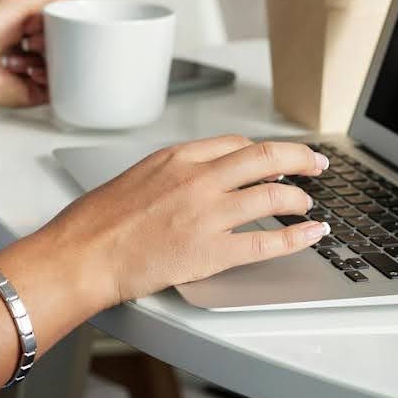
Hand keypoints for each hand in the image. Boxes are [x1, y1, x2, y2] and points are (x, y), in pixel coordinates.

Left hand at [0, 0, 69, 107]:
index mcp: (28, 28)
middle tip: (36, 38)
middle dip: (55, 41)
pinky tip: (32, 71)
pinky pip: (58, 90)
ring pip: (63, 67)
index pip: (61, 26)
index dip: (62, 24)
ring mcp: (34, 71)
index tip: (57, 22)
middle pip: (64, 47)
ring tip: (27, 52)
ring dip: (49, 59)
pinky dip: (49, 79)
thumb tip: (76, 2)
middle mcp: (31, 50)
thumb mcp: (18, 2)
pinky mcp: (34, 92)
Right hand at [47, 135, 331, 307]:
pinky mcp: (212, 251)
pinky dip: (298, 237)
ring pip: (274, 196)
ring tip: (308, 206)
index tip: (276, 157)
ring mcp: (208, 214)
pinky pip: (268, 242)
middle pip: (267, 157)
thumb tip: (195, 181)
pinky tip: (312, 235)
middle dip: (300, 159)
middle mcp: (198, 179)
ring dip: (300, 199)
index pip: (236, 144)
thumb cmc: (95, 222)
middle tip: (316, 165)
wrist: (81, 254)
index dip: (264, 151)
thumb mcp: (135, 177)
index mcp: (177, 157)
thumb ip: (170, 174)